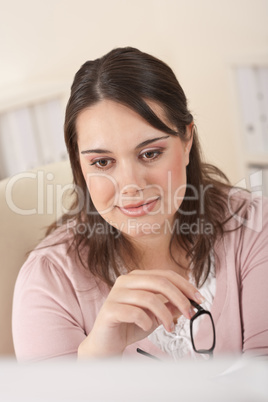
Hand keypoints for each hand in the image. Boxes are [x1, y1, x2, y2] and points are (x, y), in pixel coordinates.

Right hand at [77, 269, 203, 357]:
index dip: (185, 285)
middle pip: (159, 282)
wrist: (106, 343)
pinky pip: (134, 312)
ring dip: (165, 315)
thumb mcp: (156, 315)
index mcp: (137, 277)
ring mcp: (115, 294)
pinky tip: (147, 327)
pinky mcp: (109, 309)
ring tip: (169, 328)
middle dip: (179, 298)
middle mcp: (125, 281)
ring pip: (149, 298)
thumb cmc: (130, 325)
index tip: (199, 298)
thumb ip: (170, 306)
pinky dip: (146, 321)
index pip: (166, 274)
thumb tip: (190, 302)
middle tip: (189, 314)